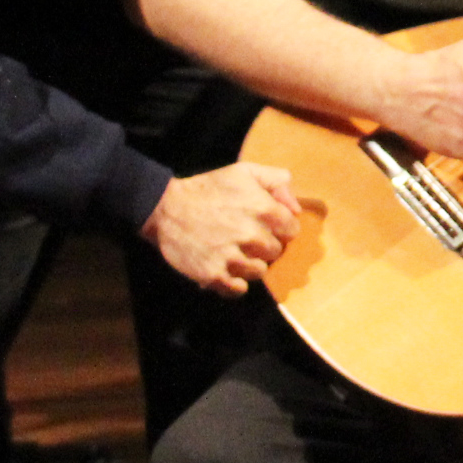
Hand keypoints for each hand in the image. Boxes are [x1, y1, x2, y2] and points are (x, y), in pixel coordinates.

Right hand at [140, 162, 300, 296]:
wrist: (166, 208)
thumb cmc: (208, 188)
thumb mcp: (243, 172)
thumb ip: (276, 181)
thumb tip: (296, 208)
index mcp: (263, 209)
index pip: (292, 230)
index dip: (280, 228)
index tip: (267, 226)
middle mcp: (251, 235)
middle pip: (276, 252)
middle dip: (264, 246)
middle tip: (246, 238)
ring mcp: (232, 257)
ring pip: (259, 272)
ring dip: (249, 264)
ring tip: (233, 253)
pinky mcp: (214, 275)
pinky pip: (239, 290)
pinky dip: (234, 283)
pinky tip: (226, 269)